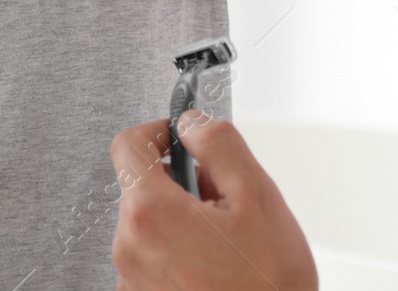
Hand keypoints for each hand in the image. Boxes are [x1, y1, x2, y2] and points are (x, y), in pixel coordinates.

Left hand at [109, 113, 317, 290]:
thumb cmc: (269, 284)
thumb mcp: (257, 196)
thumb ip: (218, 144)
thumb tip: (192, 123)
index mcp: (150, 215)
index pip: (128, 145)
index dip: (157, 131)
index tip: (179, 136)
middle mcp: (129, 249)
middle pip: (140, 186)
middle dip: (179, 182)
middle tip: (221, 199)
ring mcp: (132, 280)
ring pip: (148, 223)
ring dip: (180, 219)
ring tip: (223, 241)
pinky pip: (151, 258)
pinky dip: (177, 251)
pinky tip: (212, 265)